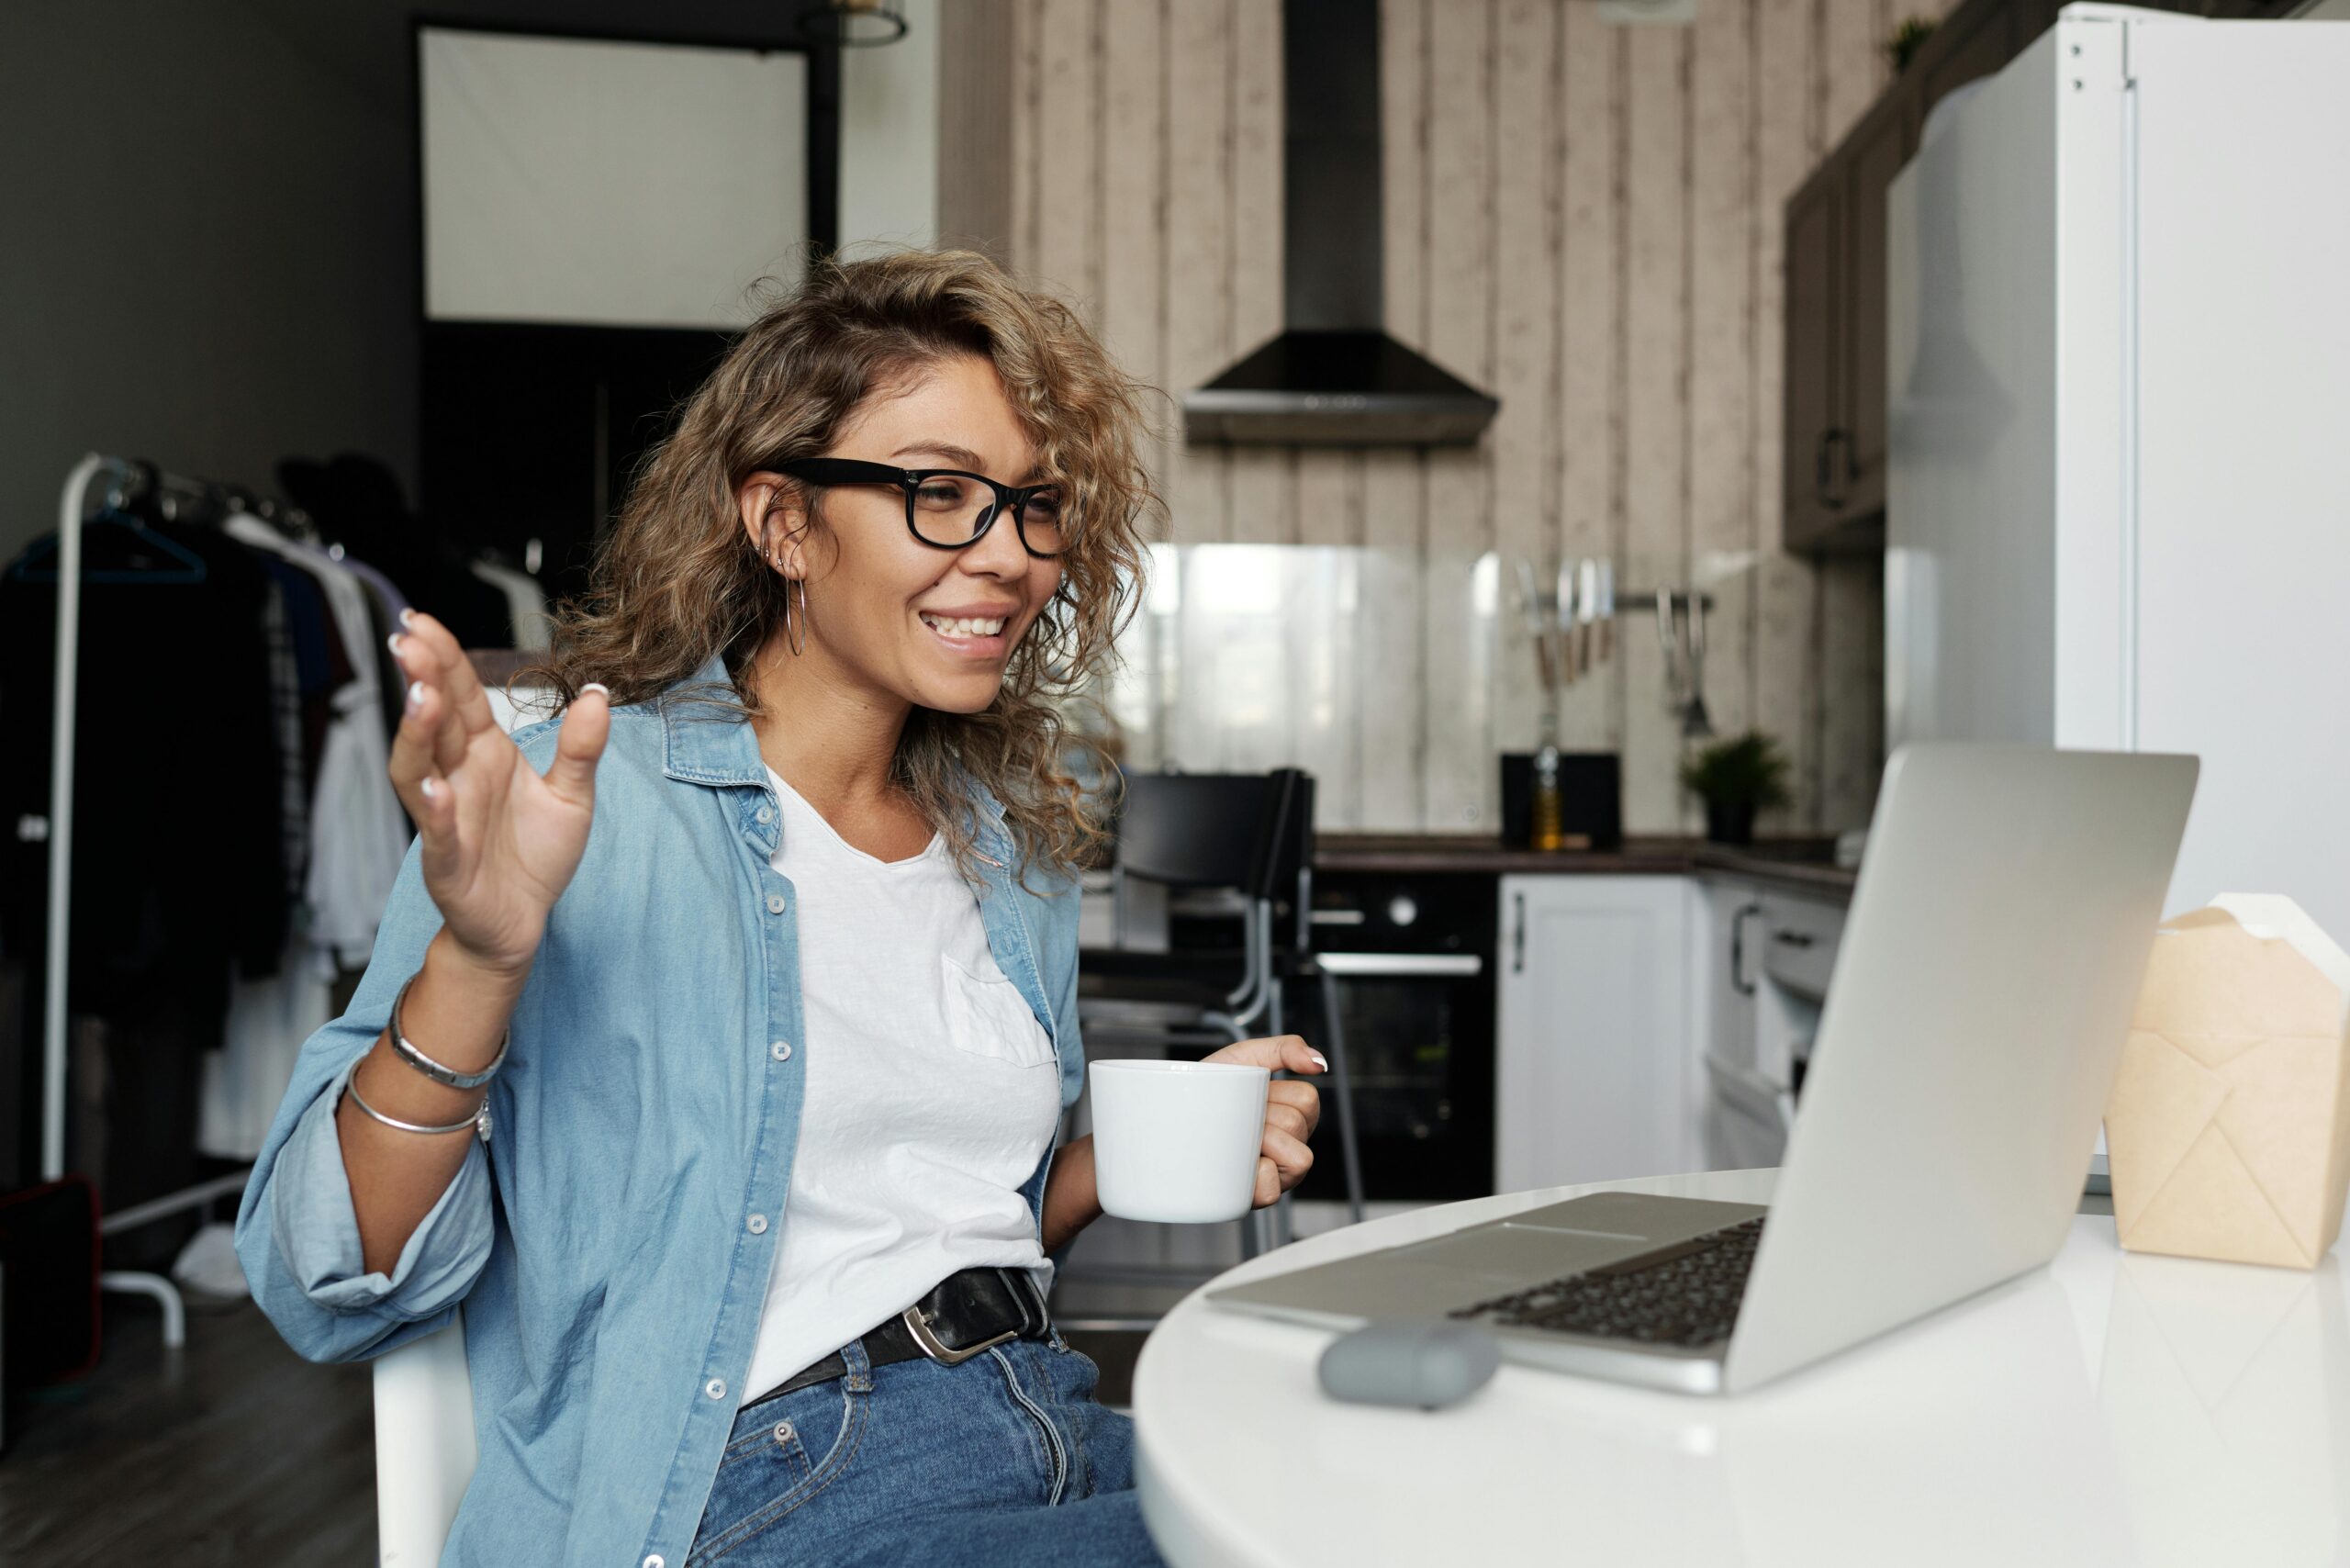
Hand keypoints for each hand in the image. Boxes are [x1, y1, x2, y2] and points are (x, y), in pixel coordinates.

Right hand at [386, 610, 608, 977]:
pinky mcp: (447, 863)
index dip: (443, 659)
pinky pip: (436, 833)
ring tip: (421, 698)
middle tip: (411, 640)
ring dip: (417, 734)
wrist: (523, 922)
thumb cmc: (535, 856)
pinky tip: (434, 787)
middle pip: (433, 721)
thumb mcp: (573, 797)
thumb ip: (582, 749)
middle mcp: (457, 778)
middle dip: (421, 680)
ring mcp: (446, 818)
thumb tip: (598, 695)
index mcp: (484, 754)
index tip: (422, 621)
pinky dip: (433, 810)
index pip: (459, 696)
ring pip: (418, 770)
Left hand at [1201, 1035, 1326, 1208]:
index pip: (1307, 1099)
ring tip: (1235, 1140)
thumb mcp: (1243, 1058)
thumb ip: (1284, 1049)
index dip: (1276, 1094)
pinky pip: (1272, 1191)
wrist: (1167, 1114)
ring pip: (1297, 1159)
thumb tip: (1318, 1063)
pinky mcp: (1255, 1197)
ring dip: (1260, 1144)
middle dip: (1262, 1117)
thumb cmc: (1208, 1088)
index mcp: (1293, 1114)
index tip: (1251, 1094)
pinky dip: (1255, 1178)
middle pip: (1298, 1126)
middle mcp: (1290, 1145)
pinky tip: (1237, 1166)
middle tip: (1238, 1118)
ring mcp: (1276, 1174)